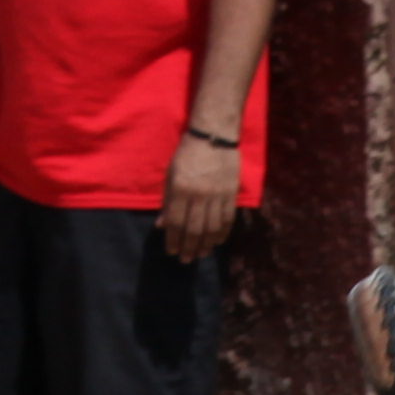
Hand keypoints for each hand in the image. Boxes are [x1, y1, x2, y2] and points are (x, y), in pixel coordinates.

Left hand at [158, 130, 242, 262]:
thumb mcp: (171, 175)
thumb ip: (167, 201)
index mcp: (180, 189)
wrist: (213, 135)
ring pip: (212, 228)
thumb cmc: (187, 154)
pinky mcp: (231, 194)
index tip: (172, 251)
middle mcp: (199, 195)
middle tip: (186, 259)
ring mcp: (217, 195)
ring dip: (206, 244)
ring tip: (201, 254)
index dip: (174, 240)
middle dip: (189, 247)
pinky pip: (227, 219)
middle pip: (194, 229)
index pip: (176, 222)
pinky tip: (217, 242)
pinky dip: (222, 233)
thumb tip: (162, 226)